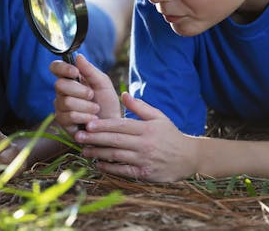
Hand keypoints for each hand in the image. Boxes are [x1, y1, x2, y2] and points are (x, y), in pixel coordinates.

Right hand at [50, 54, 121, 134]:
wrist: (112, 126)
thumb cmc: (107, 104)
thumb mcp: (103, 84)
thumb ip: (90, 70)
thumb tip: (78, 56)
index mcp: (71, 79)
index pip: (56, 68)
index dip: (62, 68)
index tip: (75, 72)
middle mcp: (62, 92)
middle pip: (59, 84)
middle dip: (80, 90)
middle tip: (92, 96)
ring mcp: (60, 107)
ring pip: (66, 101)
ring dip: (86, 106)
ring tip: (95, 110)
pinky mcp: (62, 121)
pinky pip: (69, 116)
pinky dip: (85, 117)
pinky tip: (91, 120)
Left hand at [76, 92, 196, 181]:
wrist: (189, 157)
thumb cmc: (170, 134)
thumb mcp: (158, 117)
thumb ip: (140, 106)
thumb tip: (123, 94)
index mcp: (146, 128)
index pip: (121, 126)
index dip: (103, 125)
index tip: (88, 123)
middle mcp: (145, 144)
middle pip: (115, 141)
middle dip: (95, 138)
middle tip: (78, 136)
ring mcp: (144, 160)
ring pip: (117, 156)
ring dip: (98, 153)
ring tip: (83, 150)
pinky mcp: (145, 174)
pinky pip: (124, 171)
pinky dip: (110, 168)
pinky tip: (98, 163)